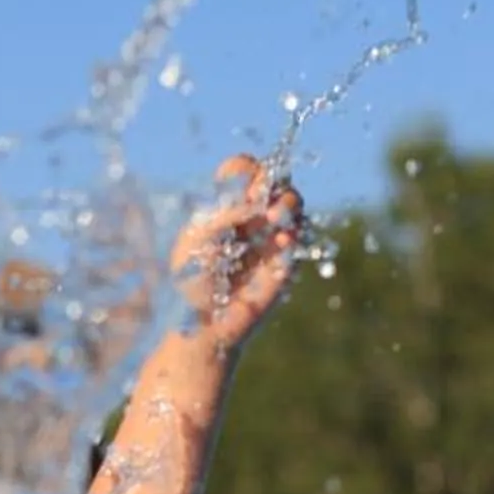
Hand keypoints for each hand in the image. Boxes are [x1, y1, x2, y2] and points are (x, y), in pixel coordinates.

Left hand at [169, 156, 302, 355]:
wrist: (207, 323)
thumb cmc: (192, 281)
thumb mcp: (199, 237)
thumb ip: (226, 212)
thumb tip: (258, 202)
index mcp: (223, 206)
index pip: (243, 171)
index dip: (249, 169)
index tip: (245, 183)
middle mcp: (249, 216)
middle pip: (274, 179)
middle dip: (273, 183)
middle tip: (262, 202)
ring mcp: (269, 236)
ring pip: (293, 201)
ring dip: (288, 202)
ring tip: (274, 217)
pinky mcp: (285, 260)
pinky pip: (300, 235)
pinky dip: (294, 232)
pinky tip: (281, 242)